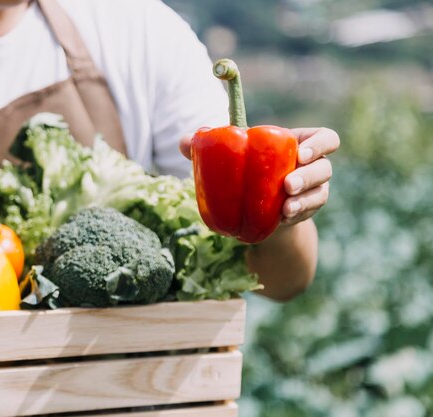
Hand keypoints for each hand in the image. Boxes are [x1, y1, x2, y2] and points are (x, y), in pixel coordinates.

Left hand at [179, 127, 339, 225]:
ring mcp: (314, 191)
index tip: (301, 152)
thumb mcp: (232, 158)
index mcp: (300, 144)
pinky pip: (309, 213)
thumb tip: (183, 141)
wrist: (257, 206)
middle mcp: (313, 167)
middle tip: (288, 184)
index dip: (320, 144)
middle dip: (309, 176)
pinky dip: (296, 216)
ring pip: (321, 193)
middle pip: (324, 167)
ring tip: (286, 208)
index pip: (326, 139)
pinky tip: (281, 219)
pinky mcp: (307, 211)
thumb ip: (208, 148)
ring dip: (305, 200)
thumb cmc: (245, 172)